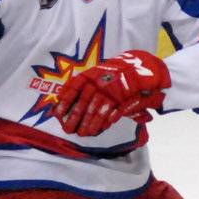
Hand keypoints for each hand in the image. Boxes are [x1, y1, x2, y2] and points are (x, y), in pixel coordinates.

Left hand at [53, 50, 169, 136]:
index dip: (65, 100)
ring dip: (92, 121)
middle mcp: (100, 79)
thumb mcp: (101, 78)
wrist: (141, 66)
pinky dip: (111, 116)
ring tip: (86, 133)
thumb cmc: (117, 75)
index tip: (56, 114)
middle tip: (69, 130)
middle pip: (85, 100)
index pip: (74, 86)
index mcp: (92, 74)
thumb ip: (85, 91)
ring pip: (99, 106)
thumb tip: (65, 105)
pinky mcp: (126, 93)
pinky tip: (105, 126)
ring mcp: (113, 86)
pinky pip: (117, 107)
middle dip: (76, 117)